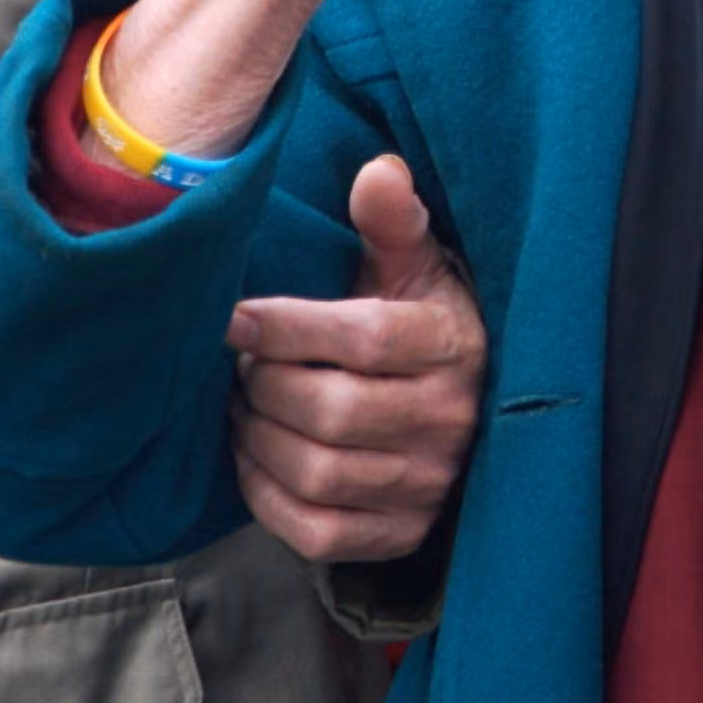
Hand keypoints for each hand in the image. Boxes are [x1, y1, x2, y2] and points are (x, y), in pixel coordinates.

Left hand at [229, 154, 484, 563]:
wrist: (468, 413)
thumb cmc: (422, 325)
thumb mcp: (415, 268)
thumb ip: (391, 221)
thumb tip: (378, 170)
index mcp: (453, 344)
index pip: (365, 338)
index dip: (288, 328)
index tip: (235, 317)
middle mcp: (450, 419)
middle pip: (333, 410)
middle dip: (265, 385)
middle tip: (239, 365)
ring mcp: (428, 483)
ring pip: (320, 472)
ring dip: (258, 437)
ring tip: (242, 404)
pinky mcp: (403, 533)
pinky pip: (318, 531)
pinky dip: (268, 496)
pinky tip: (254, 457)